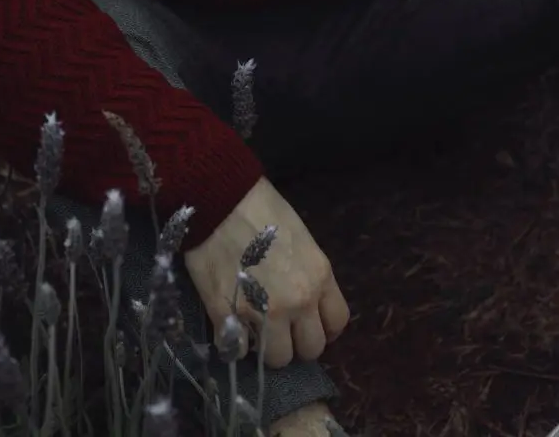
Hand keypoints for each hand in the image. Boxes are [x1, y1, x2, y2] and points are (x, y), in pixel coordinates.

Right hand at [182, 175, 350, 368]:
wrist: (221, 200)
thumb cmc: (262, 210)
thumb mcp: (302, 240)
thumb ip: (309, 276)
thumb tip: (305, 302)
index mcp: (319, 277)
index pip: (337, 323)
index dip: (322, 327)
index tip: (308, 324)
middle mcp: (299, 301)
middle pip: (310, 349)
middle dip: (296, 341)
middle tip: (280, 327)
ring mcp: (265, 314)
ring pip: (277, 358)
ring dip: (266, 347)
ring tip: (254, 327)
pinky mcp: (230, 319)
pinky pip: (239, 352)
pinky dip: (235, 344)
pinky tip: (231, 325)